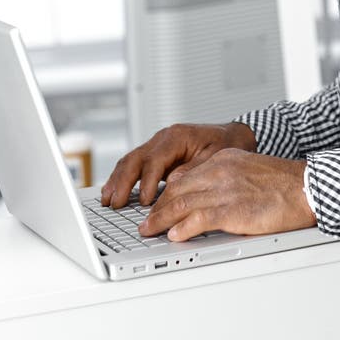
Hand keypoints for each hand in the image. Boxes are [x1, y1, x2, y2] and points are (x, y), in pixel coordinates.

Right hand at [101, 122, 255, 208]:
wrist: (232, 134)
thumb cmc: (227, 144)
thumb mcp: (217, 156)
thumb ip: (194, 169)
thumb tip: (174, 182)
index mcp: (177, 136)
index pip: (156, 160)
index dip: (148, 181)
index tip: (145, 202)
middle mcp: (163, 138)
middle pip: (135, 159)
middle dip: (123, 182)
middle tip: (115, 204)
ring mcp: (157, 145)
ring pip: (130, 161)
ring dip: (117, 180)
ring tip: (107, 200)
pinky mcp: (156, 154)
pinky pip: (135, 165)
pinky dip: (123, 178)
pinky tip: (115, 191)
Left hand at [138, 148, 315, 240]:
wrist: (307, 187)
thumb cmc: (284, 184)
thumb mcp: (248, 169)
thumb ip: (225, 177)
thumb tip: (204, 195)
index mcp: (224, 159)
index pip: (184, 176)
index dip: (166, 194)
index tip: (156, 206)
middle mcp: (220, 171)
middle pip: (176, 189)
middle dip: (157, 208)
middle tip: (146, 222)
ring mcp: (225, 190)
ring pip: (181, 204)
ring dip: (161, 220)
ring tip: (150, 231)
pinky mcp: (232, 209)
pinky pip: (198, 220)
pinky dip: (182, 229)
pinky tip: (175, 236)